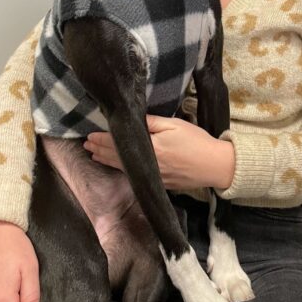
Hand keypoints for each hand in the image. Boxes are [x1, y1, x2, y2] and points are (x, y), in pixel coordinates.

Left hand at [84, 117, 234, 189]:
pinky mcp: (161, 183)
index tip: (90, 135)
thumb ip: (152, 122)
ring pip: (125, 168)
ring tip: (95, 156)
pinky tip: (119, 167)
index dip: (103, 139)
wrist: (215, 165)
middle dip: (100, 151)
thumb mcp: (175, 125)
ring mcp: (154, 176)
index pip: (119, 144)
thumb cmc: (196, 141)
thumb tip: (132, 118)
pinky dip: (123, 170)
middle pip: (118, 158)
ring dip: (108, 161)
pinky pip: (136, 176)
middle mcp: (148, 165)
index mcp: (150, 148)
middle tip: (86, 146)